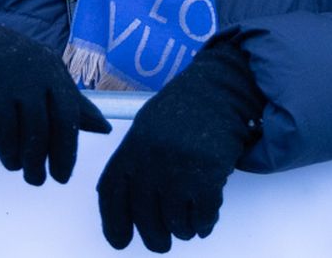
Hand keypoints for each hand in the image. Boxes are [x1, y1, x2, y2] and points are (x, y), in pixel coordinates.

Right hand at [0, 10, 110, 184]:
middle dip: (36, 165)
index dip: (66, 152)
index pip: (66, 118)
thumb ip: (74, 103)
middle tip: (36, 180)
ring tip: (13, 161)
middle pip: (37, 135)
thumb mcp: (48, 74)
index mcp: (49, 72)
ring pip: (8, 141)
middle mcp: (25, 78)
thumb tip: (105, 128)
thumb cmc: (16, 63)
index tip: (61, 177)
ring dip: (11, 159)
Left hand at [97, 40, 263, 251]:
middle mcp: (150, 159)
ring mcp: (178, 168)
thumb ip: (135, 161)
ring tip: (189, 222)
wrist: (219, 90)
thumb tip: (125, 204)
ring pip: (175, 223)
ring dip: (183, 230)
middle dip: (155, 237)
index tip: (120, 240)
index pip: (112, 194)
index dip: (113, 223)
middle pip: (145, 217)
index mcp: (132, 146)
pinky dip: (204, 224)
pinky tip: (205, 218)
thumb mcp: (148, 128)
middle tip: (162, 242)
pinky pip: (202, 218)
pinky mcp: (207, 175)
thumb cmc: (185, 109)